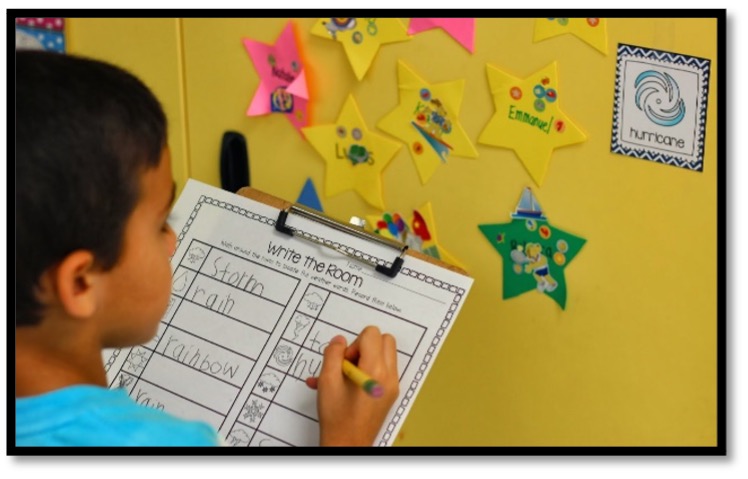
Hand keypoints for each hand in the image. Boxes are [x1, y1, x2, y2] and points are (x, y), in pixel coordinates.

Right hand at [305, 326, 398, 445]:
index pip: (372, 334)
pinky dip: (367, 370)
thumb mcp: (327, 380)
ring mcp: (392, 385)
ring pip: (384, 355)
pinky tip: (348, 384)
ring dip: (366, 358)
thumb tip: (339, 340)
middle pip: (384, 340)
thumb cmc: (337, 417)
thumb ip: (332, 354)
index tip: (345, 360)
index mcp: (375, 371)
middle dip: (364, 347)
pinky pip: (383, 370)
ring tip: (347, 376)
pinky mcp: (390, 393)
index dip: (354, 343)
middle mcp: (389, 376)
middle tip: (348, 364)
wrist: (347, 443)